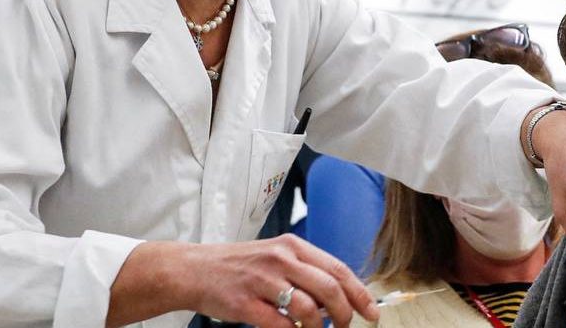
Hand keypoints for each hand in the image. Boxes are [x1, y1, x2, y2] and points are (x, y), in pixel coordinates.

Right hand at [108, 235, 378, 327]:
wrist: (194, 269)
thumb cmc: (239, 266)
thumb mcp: (275, 257)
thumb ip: (305, 271)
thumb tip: (338, 297)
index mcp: (292, 246)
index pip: (337, 269)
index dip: (359, 293)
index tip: (372, 313)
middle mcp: (281, 259)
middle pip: (329, 288)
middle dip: (344, 313)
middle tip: (344, 327)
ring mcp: (263, 280)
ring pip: (308, 308)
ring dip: (319, 327)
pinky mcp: (245, 303)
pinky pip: (280, 324)